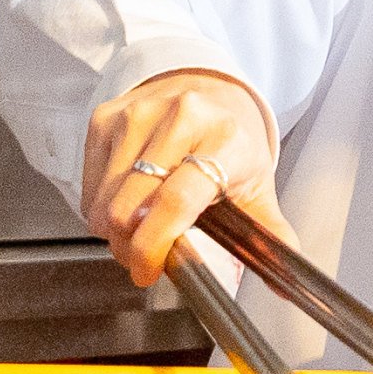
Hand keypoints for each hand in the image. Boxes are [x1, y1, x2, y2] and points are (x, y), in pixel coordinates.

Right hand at [78, 71, 293, 287]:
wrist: (205, 89)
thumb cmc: (230, 143)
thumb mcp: (257, 186)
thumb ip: (268, 235)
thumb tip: (283, 284)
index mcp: (224, 139)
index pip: (176, 201)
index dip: (154, 245)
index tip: (148, 270)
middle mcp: (179, 118)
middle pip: (131, 207)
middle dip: (130, 248)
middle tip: (144, 259)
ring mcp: (137, 115)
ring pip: (104, 201)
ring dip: (113, 231)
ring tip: (138, 231)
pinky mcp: (106, 118)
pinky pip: (89, 186)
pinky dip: (101, 208)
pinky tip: (126, 203)